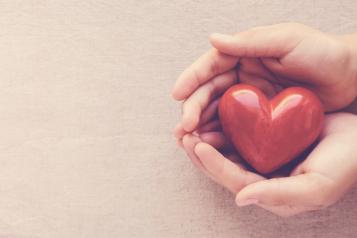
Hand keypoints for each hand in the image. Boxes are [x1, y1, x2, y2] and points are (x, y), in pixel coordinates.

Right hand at [172, 23, 356, 134]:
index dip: (191, 79)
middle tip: (183, 127)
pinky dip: (220, 135)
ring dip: (200, 125)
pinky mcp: (258, 117)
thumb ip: (250, 42)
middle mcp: (242, 75)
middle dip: (192, 108)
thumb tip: (213, 38)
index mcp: (244, 54)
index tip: (176, 93)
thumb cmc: (323, 53)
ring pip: (216, 111)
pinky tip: (210, 145)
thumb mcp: (287, 40)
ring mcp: (249, 98)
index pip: (210, 65)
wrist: (350, 77)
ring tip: (188, 140)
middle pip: (208, 92)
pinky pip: (233, 126)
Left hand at [181, 113, 356, 216]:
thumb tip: (241, 199)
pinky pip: (238, 132)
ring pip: (226, 149)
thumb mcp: (316, 186)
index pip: (234, 179)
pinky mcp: (265, 138)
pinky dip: (222, 124)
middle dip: (201, 152)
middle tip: (183, 134)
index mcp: (269, 191)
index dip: (213, 164)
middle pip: (223, 166)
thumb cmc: (342, 165)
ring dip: (206, 137)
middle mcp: (261, 175)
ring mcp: (262, 156)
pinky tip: (210, 112)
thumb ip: (279, 195)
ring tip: (187, 125)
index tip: (197, 146)